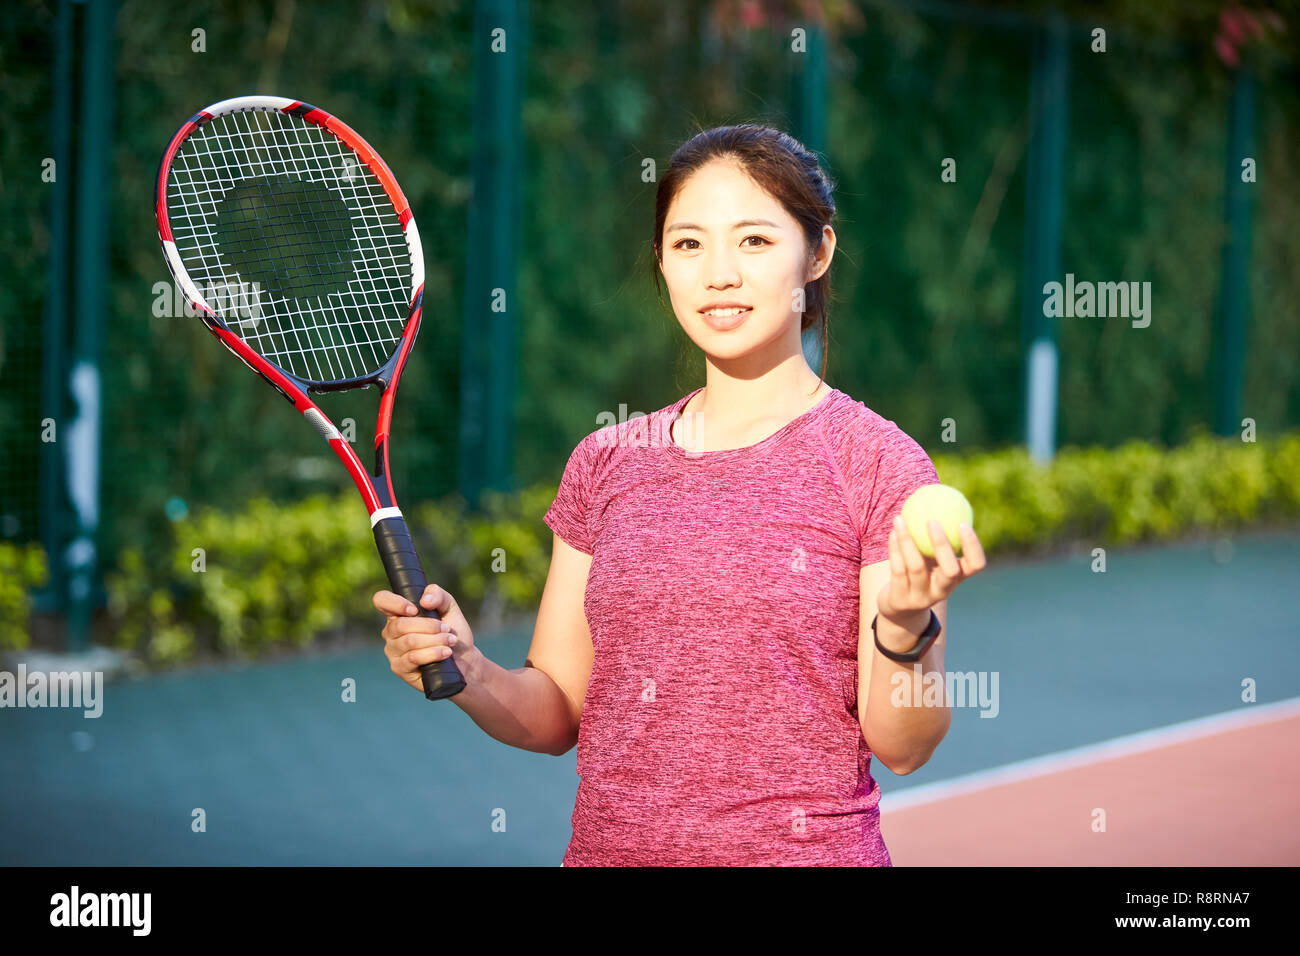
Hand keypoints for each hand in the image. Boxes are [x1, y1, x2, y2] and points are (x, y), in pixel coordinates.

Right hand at [373, 583, 476, 693]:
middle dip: (428, 626)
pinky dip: (433, 653)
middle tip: (447, 629)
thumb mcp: (449, 607)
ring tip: (450, 641)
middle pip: (400, 625)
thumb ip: (438, 595)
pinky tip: (445, 653)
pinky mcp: (400, 668)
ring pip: (409, 641)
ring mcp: (393, 651)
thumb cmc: (452, 632)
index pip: (382, 600)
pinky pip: (413, 658)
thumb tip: (424, 601)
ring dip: (435, 640)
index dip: (395, 603)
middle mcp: (391, 631)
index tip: (415, 610)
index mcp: (398, 613)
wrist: (463, 660)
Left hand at [876, 515, 985, 631]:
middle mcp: (943, 590)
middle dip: (942, 545)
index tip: (962, 523)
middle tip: (932, 521)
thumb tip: (940, 496)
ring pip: (916, 567)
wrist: (900, 608)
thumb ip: (940, 536)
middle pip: (950, 570)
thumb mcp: (934, 558)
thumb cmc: (922, 572)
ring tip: (900, 519)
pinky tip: (893, 532)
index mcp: (958, 578)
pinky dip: (895, 549)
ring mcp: (922, 597)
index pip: (976, 564)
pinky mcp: (902, 599)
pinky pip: (897, 569)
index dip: (973, 546)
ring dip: (908, 541)